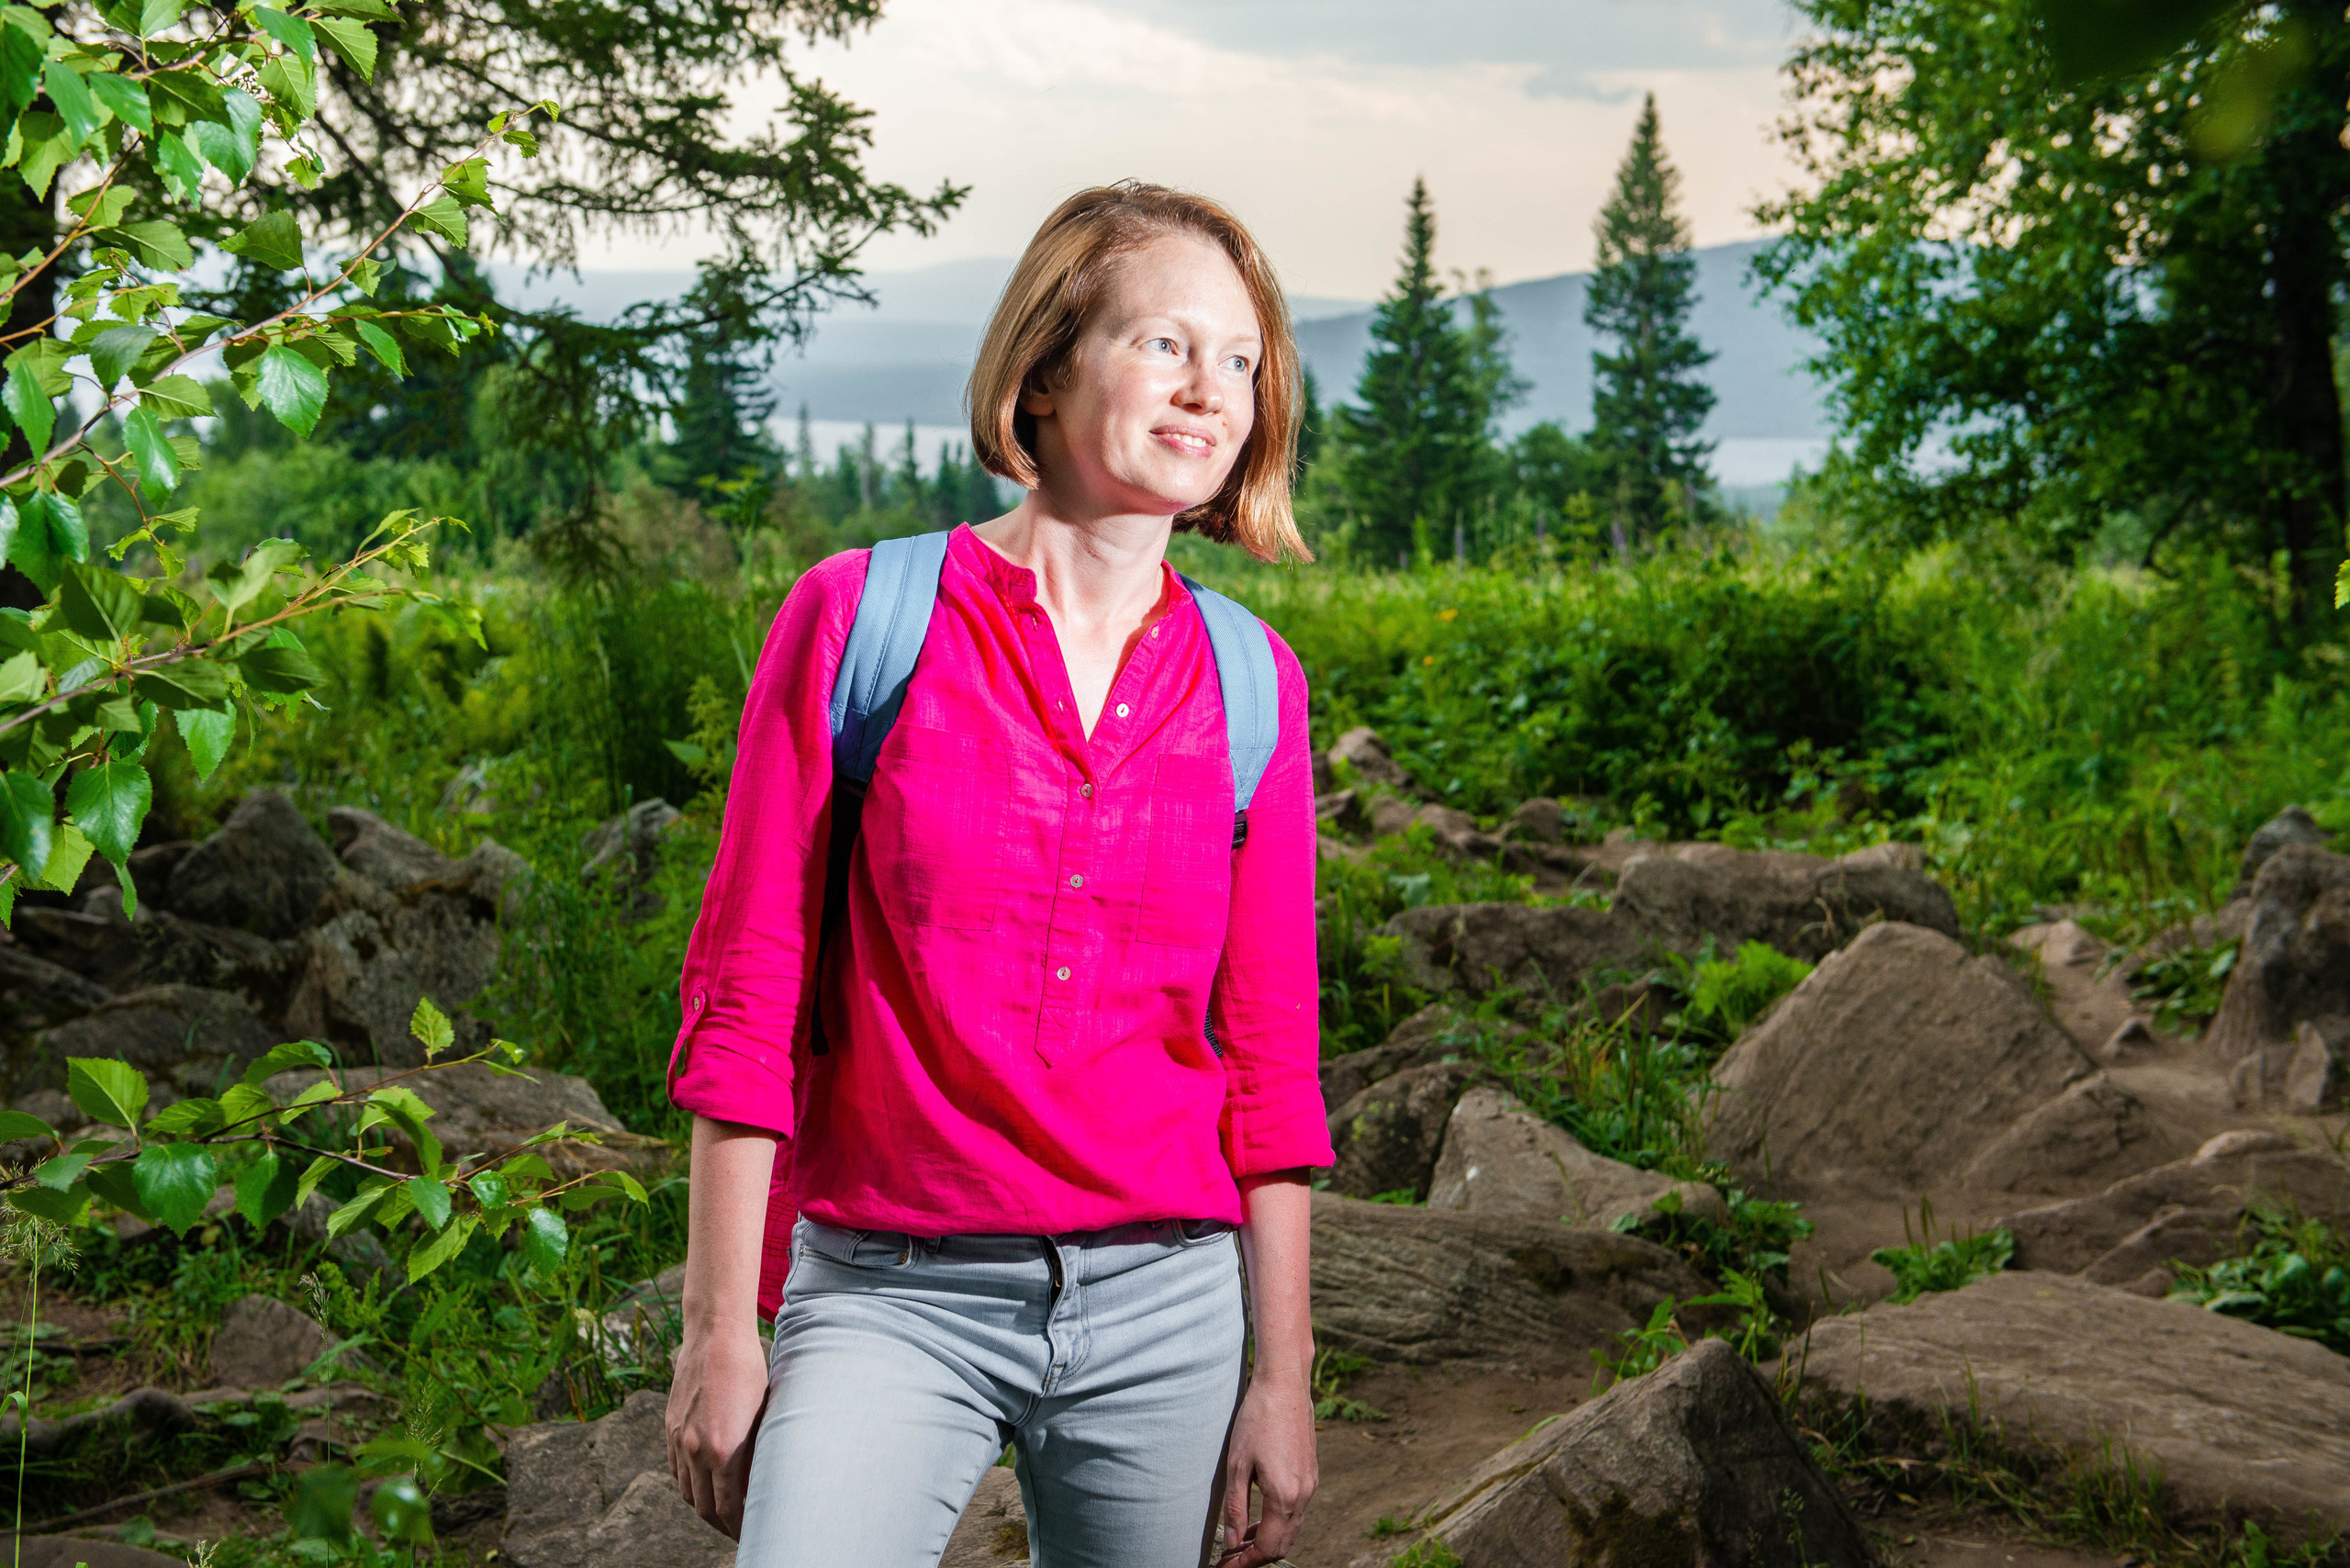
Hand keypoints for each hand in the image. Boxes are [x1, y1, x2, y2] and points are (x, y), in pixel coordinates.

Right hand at [665, 1325, 771, 1538]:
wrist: (716, 1335)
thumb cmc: (750, 1370)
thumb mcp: (762, 1414)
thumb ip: (755, 1452)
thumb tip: (756, 1483)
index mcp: (724, 1450)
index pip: (728, 1508)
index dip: (738, 1527)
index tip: (750, 1533)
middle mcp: (696, 1449)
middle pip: (703, 1507)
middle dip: (721, 1525)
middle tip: (738, 1530)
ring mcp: (679, 1438)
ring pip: (686, 1490)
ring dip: (702, 1506)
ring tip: (721, 1511)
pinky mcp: (670, 1426)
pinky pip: (675, 1468)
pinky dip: (687, 1482)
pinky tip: (702, 1482)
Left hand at [1218, 1372, 1317, 1566]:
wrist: (1285, 1386)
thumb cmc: (1256, 1420)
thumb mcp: (1237, 1466)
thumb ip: (1236, 1508)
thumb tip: (1233, 1541)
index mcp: (1284, 1496)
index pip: (1268, 1548)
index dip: (1246, 1562)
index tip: (1226, 1565)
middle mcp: (1303, 1495)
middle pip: (1283, 1544)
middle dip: (1257, 1556)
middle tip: (1231, 1558)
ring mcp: (1311, 1484)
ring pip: (1292, 1529)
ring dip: (1268, 1540)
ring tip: (1241, 1541)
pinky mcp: (1311, 1473)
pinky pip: (1297, 1511)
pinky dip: (1278, 1522)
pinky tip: (1258, 1516)